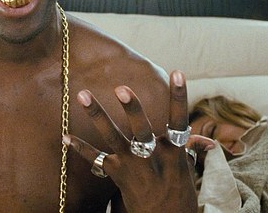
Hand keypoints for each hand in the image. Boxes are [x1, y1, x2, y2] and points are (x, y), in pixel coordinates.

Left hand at [63, 70, 213, 211]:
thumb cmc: (178, 195)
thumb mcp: (186, 171)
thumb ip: (185, 149)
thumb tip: (202, 138)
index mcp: (174, 153)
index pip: (179, 121)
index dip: (179, 97)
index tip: (178, 72)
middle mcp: (153, 158)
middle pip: (141, 130)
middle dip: (132, 109)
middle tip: (121, 88)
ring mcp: (133, 166)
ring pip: (113, 137)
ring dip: (97, 115)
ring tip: (83, 94)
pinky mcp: (118, 174)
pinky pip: (95, 160)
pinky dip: (80, 148)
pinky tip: (64, 137)